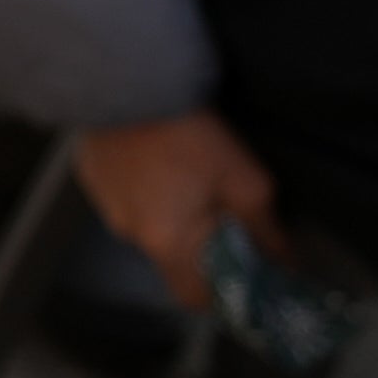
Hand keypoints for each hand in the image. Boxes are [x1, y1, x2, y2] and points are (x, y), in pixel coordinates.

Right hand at [73, 109, 283, 311]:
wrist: (131, 80)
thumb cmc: (190, 132)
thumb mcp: (247, 182)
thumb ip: (267, 232)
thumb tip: (284, 263)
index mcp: (168, 242)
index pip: (194, 298)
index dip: (222, 296)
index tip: (245, 281)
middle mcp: (131, 232)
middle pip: (173, 259)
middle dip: (201, 246)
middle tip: (225, 216)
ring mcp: (106, 204)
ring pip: (149, 226)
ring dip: (172, 215)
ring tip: (189, 177)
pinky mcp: (93, 177)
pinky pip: (126, 197)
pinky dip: (146, 190)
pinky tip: (160, 161)